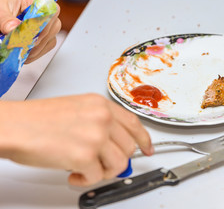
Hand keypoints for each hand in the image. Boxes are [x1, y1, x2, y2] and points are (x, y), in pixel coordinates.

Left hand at [0, 0, 60, 63]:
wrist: (0, 9)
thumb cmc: (0, 4)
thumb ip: (5, 19)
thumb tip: (14, 28)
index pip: (50, 11)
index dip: (42, 24)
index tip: (29, 35)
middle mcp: (46, 10)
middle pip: (52, 27)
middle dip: (37, 40)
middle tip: (22, 47)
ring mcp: (48, 23)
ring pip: (51, 38)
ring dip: (36, 49)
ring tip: (21, 53)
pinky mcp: (47, 33)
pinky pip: (48, 45)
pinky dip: (37, 52)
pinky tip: (26, 54)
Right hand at [0, 93, 152, 185]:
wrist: (14, 125)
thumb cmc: (38, 119)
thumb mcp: (78, 110)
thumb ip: (101, 124)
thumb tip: (115, 145)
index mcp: (101, 105)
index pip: (134, 123)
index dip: (144, 139)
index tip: (147, 149)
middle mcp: (102, 118)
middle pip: (129, 147)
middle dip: (116, 160)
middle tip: (101, 164)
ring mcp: (95, 136)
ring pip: (119, 164)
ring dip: (102, 171)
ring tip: (84, 168)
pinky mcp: (84, 155)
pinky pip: (97, 176)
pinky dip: (85, 180)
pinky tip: (73, 173)